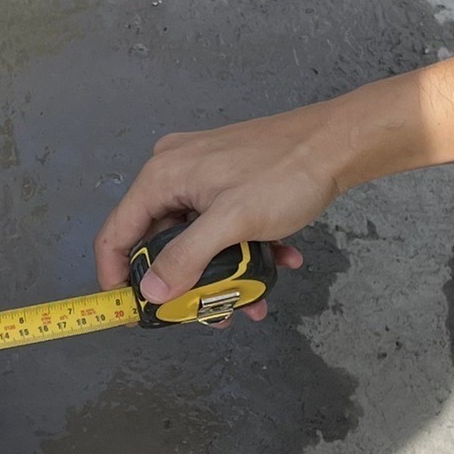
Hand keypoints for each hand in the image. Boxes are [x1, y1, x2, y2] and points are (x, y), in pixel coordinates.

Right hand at [92, 104, 343, 311]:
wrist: (337, 142)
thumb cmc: (285, 176)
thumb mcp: (232, 223)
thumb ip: (186, 258)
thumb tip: (152, 292)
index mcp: (162, 176)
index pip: (117, 233)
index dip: (116, 275)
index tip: (132, 310)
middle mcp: (173, 172)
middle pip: (159, 241)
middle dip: (186, 281)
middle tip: (209, 311)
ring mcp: (200, 175)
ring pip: (194, 238)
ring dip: (221, 271)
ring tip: (253, 296)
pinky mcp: (226, 180)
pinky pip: (219, 224)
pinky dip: (241, 248)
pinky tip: (277, 260)